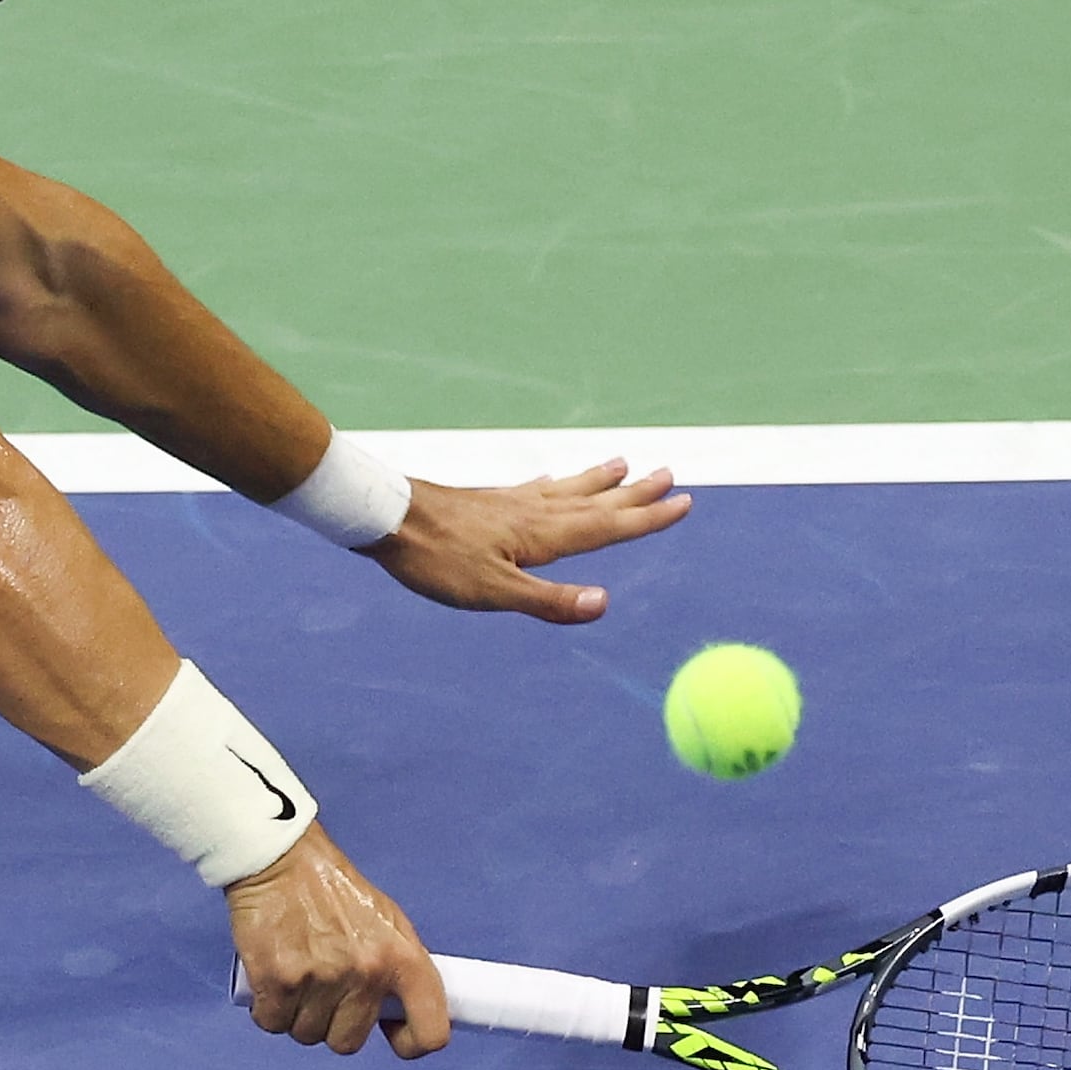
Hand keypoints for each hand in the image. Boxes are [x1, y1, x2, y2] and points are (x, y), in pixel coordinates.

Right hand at [224, 827, 448, 1055]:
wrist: (281, 860)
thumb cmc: (332, 889)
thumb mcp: (386, 921)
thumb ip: (397, 967)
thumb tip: (397, 1013)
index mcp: (403, 959)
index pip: (431, 1032)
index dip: (411, 1043)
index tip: (391, 1033)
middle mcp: (366, 973)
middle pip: (348, 1042)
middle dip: (332, 1023)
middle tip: (323, 990)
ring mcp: (321, 979)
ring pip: (308, 1034)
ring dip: (298, 1015)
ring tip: (296, 977)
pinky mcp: (278, 980)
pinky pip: (273, 1022)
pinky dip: (268, 1009)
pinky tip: (271, 982)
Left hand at [368, 460, 687, 623]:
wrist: (386, 517)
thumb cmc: (436, 559)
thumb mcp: (493, 592)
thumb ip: (548, 600)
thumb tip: (604, 603)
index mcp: (543, 535)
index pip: (608, 526)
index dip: (647, 518)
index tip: (684, 502)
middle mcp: (534, 512)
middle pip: (596, 501)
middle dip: (634, 493)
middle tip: (670, 474)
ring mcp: (511, 503)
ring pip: (568, 489)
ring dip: (600, 480)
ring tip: (624, 465)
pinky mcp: (488, 502)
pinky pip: (536, 489)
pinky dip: (557, 483)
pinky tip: (554, 480)